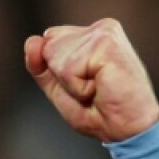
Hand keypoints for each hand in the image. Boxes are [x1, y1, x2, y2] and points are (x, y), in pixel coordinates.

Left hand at [24, 18, 158, 142]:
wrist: (127, 130)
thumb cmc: (98, 111)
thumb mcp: (59, 87)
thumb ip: (40, 64)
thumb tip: (32, 41)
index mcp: (92, 33)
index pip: (47, 41)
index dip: (56, 71)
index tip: (86, 83)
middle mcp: (100, 27)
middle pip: (48, 47)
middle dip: (62, 78)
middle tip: (93, 89)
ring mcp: (104, 33)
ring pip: (55, 57)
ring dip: (71, 84)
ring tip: (98, 89)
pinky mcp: (105, 44)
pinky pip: (67, 69)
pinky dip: (78, 88)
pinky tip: (100, 88)